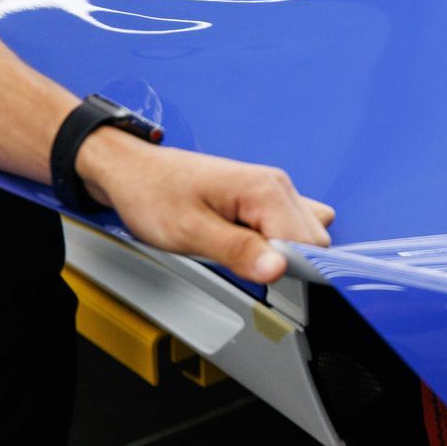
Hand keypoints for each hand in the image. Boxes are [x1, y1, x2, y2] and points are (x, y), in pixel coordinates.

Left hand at [78, 131, 335, 284]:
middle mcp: (276, 185)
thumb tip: (278, 269)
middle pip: (313, 241)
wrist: (133, 172)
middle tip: (239, 261)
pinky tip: (248, 244)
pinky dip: (278, 242)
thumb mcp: (189, 231)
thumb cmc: (154, 194)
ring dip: (280, 252)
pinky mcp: (266, 197)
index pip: (309, 244)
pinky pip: (293, 225)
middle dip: (284, 261)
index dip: (286, 267)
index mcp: (264, 189)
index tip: (256, 273)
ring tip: (239, 250)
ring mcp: (273, 189)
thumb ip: (238, 251)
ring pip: (306, 235)